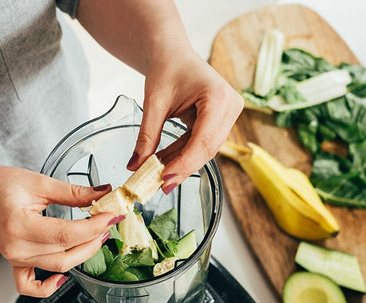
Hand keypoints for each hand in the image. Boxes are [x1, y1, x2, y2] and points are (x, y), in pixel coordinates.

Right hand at [0, 166, 123, 296]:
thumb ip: (73, 192)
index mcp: (18, 225)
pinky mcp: (15, 263)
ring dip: (82, 254)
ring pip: (57, 267)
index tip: (112, 216)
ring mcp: (15, 258)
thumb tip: (102, 194)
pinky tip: (63, 277)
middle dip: (94, 239)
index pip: (66, 234)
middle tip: (109, 222)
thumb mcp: (38, 182)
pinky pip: (30, 286)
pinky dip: (48, 287)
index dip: (94, 226)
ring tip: (96, 235)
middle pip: (65, 253)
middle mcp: (16, 247)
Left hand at [129, 52, 243, 193]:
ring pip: (206, 149)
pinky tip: (165, 163)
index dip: (185, 163)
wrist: (173, 53)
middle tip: (159, 186)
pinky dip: (184, 153)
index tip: (164, 180)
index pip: (203, 140)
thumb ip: (146, 136)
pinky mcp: (222, 120)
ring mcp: (229, 114)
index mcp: (218, 97)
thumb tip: (135, 166)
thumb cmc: (166, 68)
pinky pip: (203, 143)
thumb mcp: (153, 103)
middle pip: (208, 148)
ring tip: (158, 175)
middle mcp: (230, 106)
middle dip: (183, 168)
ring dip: (182, 163)